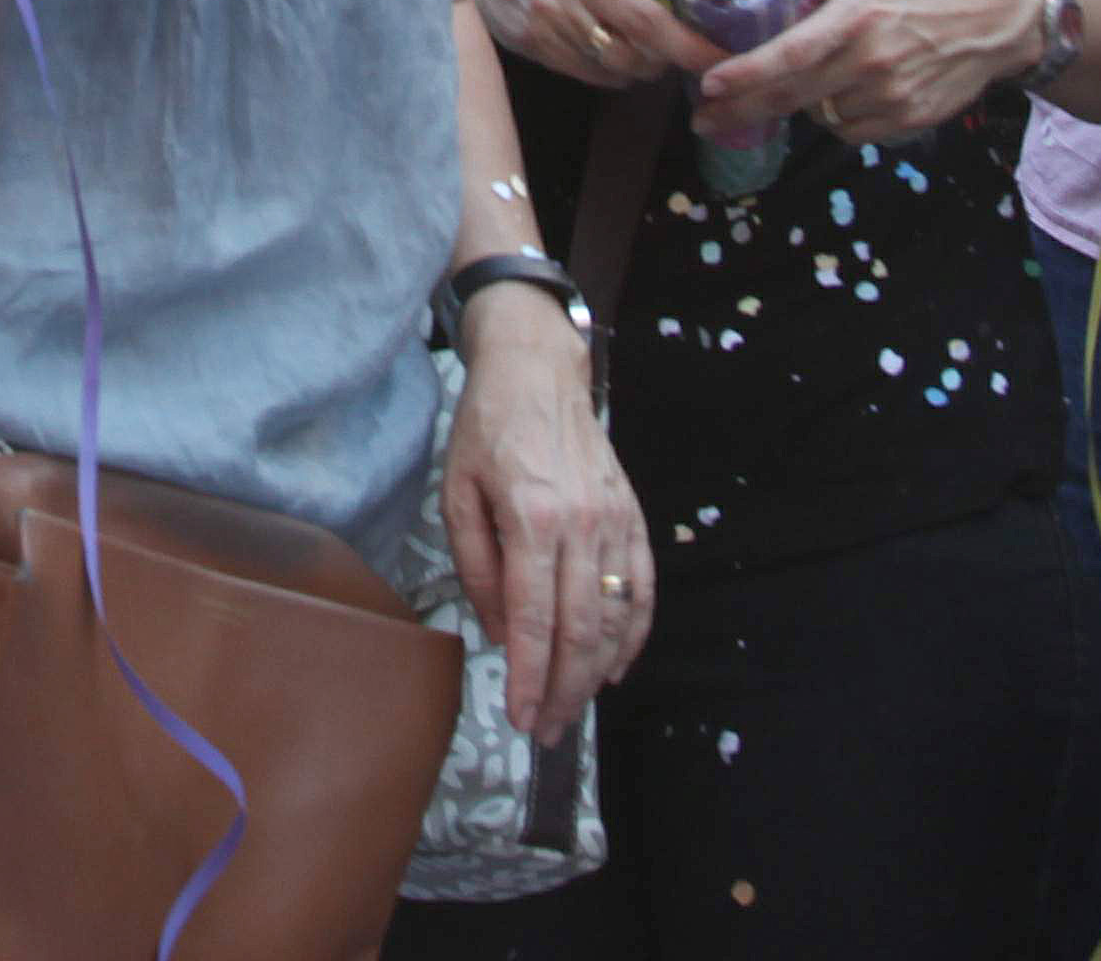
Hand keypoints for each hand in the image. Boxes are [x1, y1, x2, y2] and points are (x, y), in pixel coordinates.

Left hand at [439, 299, 651, 738]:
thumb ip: (478, 569)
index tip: (522, 718)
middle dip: (565, 692)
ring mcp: (614, 521)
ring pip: (616, 618)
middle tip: (547, 731)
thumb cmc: (487, 430)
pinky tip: (615, 666)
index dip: (531, 678)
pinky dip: (634, 635)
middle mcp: (581, 524)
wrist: (538, 370)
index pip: (536, 620)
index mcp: (531, 518)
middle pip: (581, 631)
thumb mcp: (457, 495)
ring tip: (573, 708)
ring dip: (596, 673)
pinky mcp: (633, 516)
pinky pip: (643, 589)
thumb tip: (503, 635)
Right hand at [472, 0, 751, 90]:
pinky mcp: (540, 44)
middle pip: (647, 20)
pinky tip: (624, 64)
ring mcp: (555, 12)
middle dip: (692, 48)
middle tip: (722, 62)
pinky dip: (621, 76)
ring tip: (660, 59)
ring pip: (625, 57)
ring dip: (653, 66)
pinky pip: (598, 74)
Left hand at [698, 0, 1048, 148]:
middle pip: (793, 96)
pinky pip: (854, 129)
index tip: (708, 84)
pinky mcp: (910, 120)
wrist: (1001, 18)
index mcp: (858, 17)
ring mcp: (892, 96)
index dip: (746, 74)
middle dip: (742, 110)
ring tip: (793, 86)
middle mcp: (872, 62)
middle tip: (703, 119)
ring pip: (822, 115)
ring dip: (799, 106)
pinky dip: (836, 118)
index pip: (790, 54)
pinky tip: (836, 95)